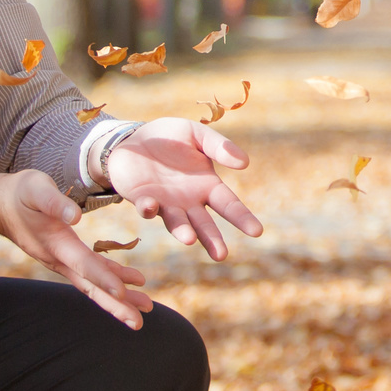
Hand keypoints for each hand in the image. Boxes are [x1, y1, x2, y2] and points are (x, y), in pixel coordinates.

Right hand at [0, 168, 153, 327]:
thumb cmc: (20, 193)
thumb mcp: (36, 189)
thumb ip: (56, 202)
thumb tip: (77, 215)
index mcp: (55, 243)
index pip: (83, 264)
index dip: (103, 278)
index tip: (122, 293)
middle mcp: (59, 259)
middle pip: (90, 287)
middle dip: (115, 306)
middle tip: (138, 322)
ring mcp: (61, 261)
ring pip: (93, 284)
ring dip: (118, 299)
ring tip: (145, 307)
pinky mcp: (65, 256)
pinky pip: (91, 272)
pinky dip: (111, 279)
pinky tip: (130, 284)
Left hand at [108, 119, 262, 260]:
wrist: (133, 138)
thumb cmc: (170, 137)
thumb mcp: (196, 134)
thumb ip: (218, 146)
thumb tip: (244, 162)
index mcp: (207, 185)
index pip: (229, 205)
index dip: (243, 218)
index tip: (257, 231)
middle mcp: (189, 201)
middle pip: (204, 225)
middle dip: (212, 240)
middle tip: (221, 255)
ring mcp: (166, 204)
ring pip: (177, 224)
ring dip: (182, 232)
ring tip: (189, 239)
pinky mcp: (142, 200)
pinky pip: (147, 208)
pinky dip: (149, 209)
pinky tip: (152, 206)